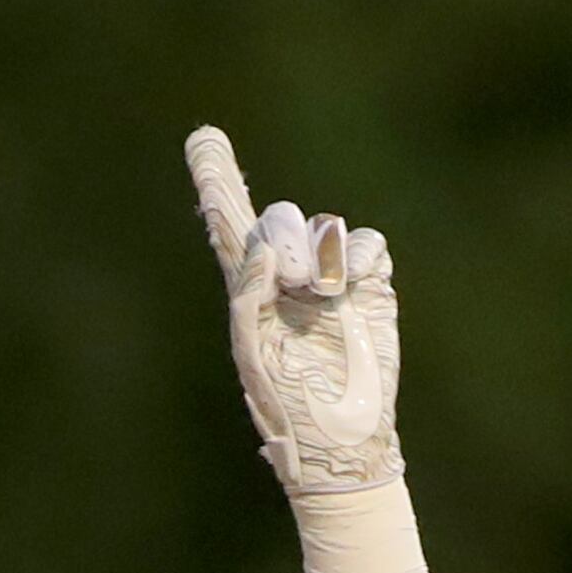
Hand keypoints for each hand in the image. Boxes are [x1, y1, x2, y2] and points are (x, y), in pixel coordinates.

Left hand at [186, 124, 403, 496]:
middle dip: (283, 235)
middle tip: (293, 280)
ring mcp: (330, 276)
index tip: (201, 136)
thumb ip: (248, 297)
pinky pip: (365, 243)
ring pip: (324, 224)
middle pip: (278, 216)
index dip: (216, 179)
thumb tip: (264, 249)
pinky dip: (357, 258)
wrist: (344, 436)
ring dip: (320, 252)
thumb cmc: (289, 406)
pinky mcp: (369, 284)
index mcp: (247, 290)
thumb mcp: (254, 355)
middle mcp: (286, 275)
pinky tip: (350, 289)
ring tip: (320, 296)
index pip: (227, 224)